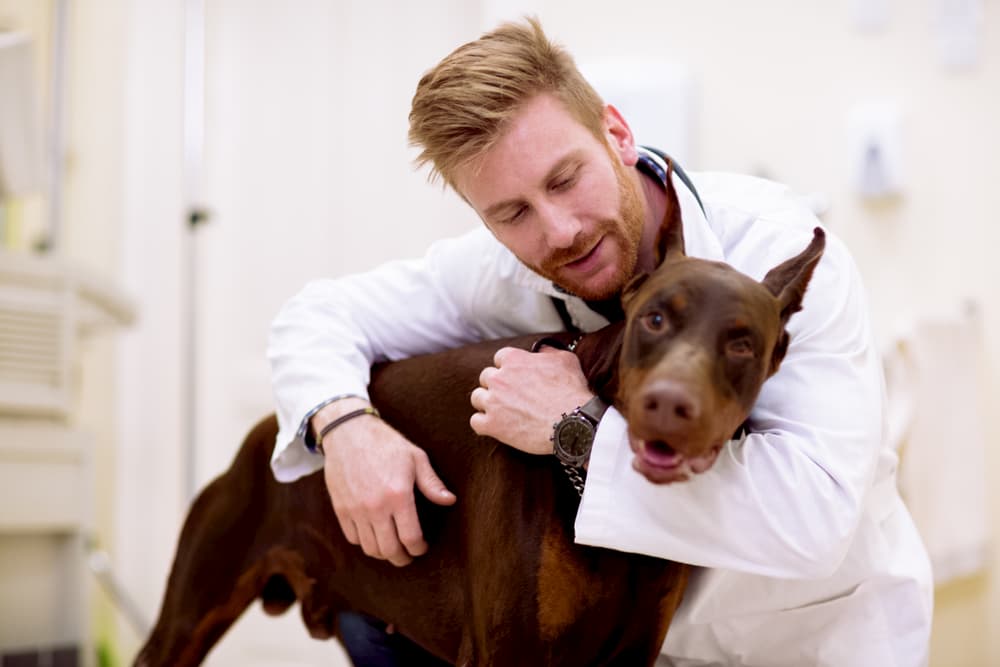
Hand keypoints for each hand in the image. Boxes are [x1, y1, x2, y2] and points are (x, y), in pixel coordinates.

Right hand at [316, 399, 455, 565]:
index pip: (410, 537)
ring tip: (392, 548)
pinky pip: (352, 538)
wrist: (348, 432)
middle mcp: (376, 507)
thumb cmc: (386, 443)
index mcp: (398, 495)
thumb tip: (450, 501)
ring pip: (370, 548)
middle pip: (389, 550)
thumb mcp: (415, 457)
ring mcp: (355, 510)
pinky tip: (374, 536)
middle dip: (402, 558)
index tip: (422, 547)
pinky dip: (364, 542)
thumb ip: (432, 483)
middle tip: (408, 555)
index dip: (419, 548)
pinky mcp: (341, 509)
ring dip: (383, 553)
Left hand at [469, 346, 592, 453]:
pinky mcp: (492, 425)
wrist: (573, 422)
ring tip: (502, 411)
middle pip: (486, 377)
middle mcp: (499, 378)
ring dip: (487, 403)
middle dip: (497, 385)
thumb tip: (541, 350)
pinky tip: (496, 426)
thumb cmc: (572, 391)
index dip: (509, 368)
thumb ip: (548, 352)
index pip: (500, 358)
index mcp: (513, 359)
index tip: (517, 377)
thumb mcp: (565, 360)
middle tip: (511, 395)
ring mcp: (493, 402)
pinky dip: (484, 424)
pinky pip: (475, 421)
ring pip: (477, 397)